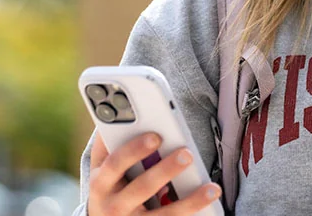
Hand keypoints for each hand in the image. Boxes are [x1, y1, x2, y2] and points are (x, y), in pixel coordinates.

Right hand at [88, 131, 221, 214]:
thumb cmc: (108, 185)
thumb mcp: (102, 166)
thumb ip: (109, 142)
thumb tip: (119, 106)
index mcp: (101, 182)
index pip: (114, 163)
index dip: (133, 150)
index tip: (156, 136)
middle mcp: (113, 205)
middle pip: (141, 187)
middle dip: (164, 171)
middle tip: (186, 153)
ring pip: (162, 213)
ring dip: (188, 200)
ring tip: (211, 187)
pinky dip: (193, 208)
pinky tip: (211, 195)